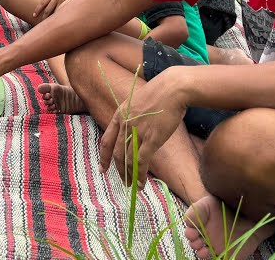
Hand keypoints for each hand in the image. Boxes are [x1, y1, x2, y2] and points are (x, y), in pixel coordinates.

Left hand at [33, 0, 92, 20]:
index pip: (42, 3)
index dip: (37, 10)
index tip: (34, 15)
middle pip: (47, 9)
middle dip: (43, 17)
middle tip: (39, 24)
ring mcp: (62, 1)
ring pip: (54, 12)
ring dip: (51, 19)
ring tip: (49, 26)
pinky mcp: (68, 3)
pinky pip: (62, 12)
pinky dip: (60, 17)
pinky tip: (59, 23)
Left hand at [98, 69, 188, 184]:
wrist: (172, 89)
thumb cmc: (160, 94)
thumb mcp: (137, 103)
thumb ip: (132, 118)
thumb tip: (134, 134)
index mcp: (119, 115)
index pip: (106, 140)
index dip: (103, 157)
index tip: (102, 169)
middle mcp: (125, 124)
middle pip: (117, 153)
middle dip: (119, 170)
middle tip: (123, 181)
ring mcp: (137, 131)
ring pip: (128, 160)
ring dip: (129, 175)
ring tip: (133, 185)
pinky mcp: (151, 138)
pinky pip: (141, 161)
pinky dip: (140, 174)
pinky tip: (141, 182)